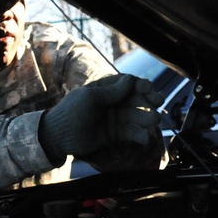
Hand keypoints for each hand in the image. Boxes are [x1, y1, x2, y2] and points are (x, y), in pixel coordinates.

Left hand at [38, 74, 163, 163]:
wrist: (59, 137)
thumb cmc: (72, 112)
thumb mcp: (91, 98)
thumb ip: (112, 91)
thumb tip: (131, 79)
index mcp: (105, 89)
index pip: (128, 84)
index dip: (140, 85)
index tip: (150, 88)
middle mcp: (112, 102)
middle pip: (136, 99)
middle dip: (148, 101)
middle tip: (157, 103)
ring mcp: (115, 118)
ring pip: (136, 116)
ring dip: (147, 118)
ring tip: (154, 120)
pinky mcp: (115, 135)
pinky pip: (131, 133)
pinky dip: (139, 135)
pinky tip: (145, 138)